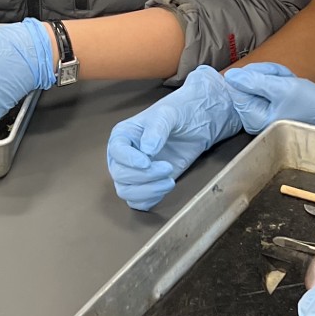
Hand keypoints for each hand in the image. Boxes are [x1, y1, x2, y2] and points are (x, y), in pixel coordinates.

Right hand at [106, 66, 241, 210]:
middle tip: (167, 167)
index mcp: (123, 136)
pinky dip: (150, 199)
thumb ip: (157, 129)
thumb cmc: (179, 113)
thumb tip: (147, 150)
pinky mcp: (146, 185)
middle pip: (120, 175)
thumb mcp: (168, 113)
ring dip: (147, 191)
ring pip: (126, 192)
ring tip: (169, 181)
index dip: (129, 160)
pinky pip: (138, 202)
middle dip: (144, 176)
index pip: (116, 152)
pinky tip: (165, 187)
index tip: (147, 161)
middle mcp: (123, 156)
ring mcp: (133, 173)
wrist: (197, 124)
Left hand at [225, 61, 314, 142]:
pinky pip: (268, 86)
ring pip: (258, 83)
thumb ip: (254, 81)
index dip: (252, 75)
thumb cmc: (312, 103)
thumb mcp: (281, 88)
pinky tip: (291, 85)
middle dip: (265, 75)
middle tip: (282, 78)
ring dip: (273, 76)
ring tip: (290, 81)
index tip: (270, 76)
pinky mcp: (273, 107)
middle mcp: (256, 119)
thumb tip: (231, 77)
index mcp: (254, 119)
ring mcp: (265, 113)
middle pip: (247, 85)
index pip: (238, 90)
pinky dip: (279, 81)